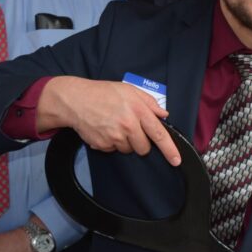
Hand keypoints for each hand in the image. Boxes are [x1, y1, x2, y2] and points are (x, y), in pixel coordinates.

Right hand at [38, 77, 179, 163]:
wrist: (75, 99)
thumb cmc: (103, 93)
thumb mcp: (129, 90)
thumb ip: (149, 102)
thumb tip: (163, 115)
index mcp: (138, 110)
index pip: (159, 134)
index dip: (170, 149)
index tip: (176, 161)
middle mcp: (128, 125)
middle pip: (144, 148)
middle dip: (141, 142)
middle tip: (129, 128)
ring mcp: (115, 136)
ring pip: (129, 150)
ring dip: (125, 142)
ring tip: (114, 126)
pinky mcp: (103, 144)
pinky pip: (114, 150)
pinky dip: (111, 143)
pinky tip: (104, 129)